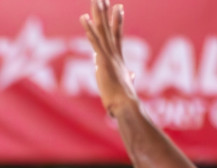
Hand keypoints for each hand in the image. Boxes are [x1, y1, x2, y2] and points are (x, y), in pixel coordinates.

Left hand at [80, 0, 138, 117]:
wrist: (126, 107)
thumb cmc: (125, 101)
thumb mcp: (127, 86)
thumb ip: (129, 78)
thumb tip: (132, 76)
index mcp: (119, 60)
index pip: (118, 36)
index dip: (118, 21)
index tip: (119, 8)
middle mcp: (115, 55)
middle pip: (110, 29)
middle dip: (106, 13)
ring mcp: (109, 57)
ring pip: (103, 31)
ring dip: (98, 15)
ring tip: (96, 0)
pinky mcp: (103, 62)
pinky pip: (95, 42)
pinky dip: (89, 30)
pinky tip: (84, 18)